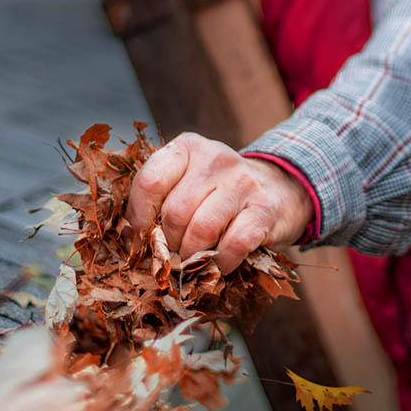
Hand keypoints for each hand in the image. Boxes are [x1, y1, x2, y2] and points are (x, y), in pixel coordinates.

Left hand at [125, 132, 313, 273]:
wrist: (280, 189)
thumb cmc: (218, 192)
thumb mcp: (188, 180)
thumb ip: (161, 198)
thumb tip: (130, 237)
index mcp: (188, 148)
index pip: (150, 182)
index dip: (139, 217)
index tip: (142, 235)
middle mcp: (216, 158)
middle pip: (175, 212)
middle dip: (170, 242)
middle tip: (175, 252)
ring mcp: (243, 182)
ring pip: (202, 229)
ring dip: (193, 255)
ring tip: (194, 259)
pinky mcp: (265, 208)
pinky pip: (234, 244)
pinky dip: (221, 262)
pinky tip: (220, 263)